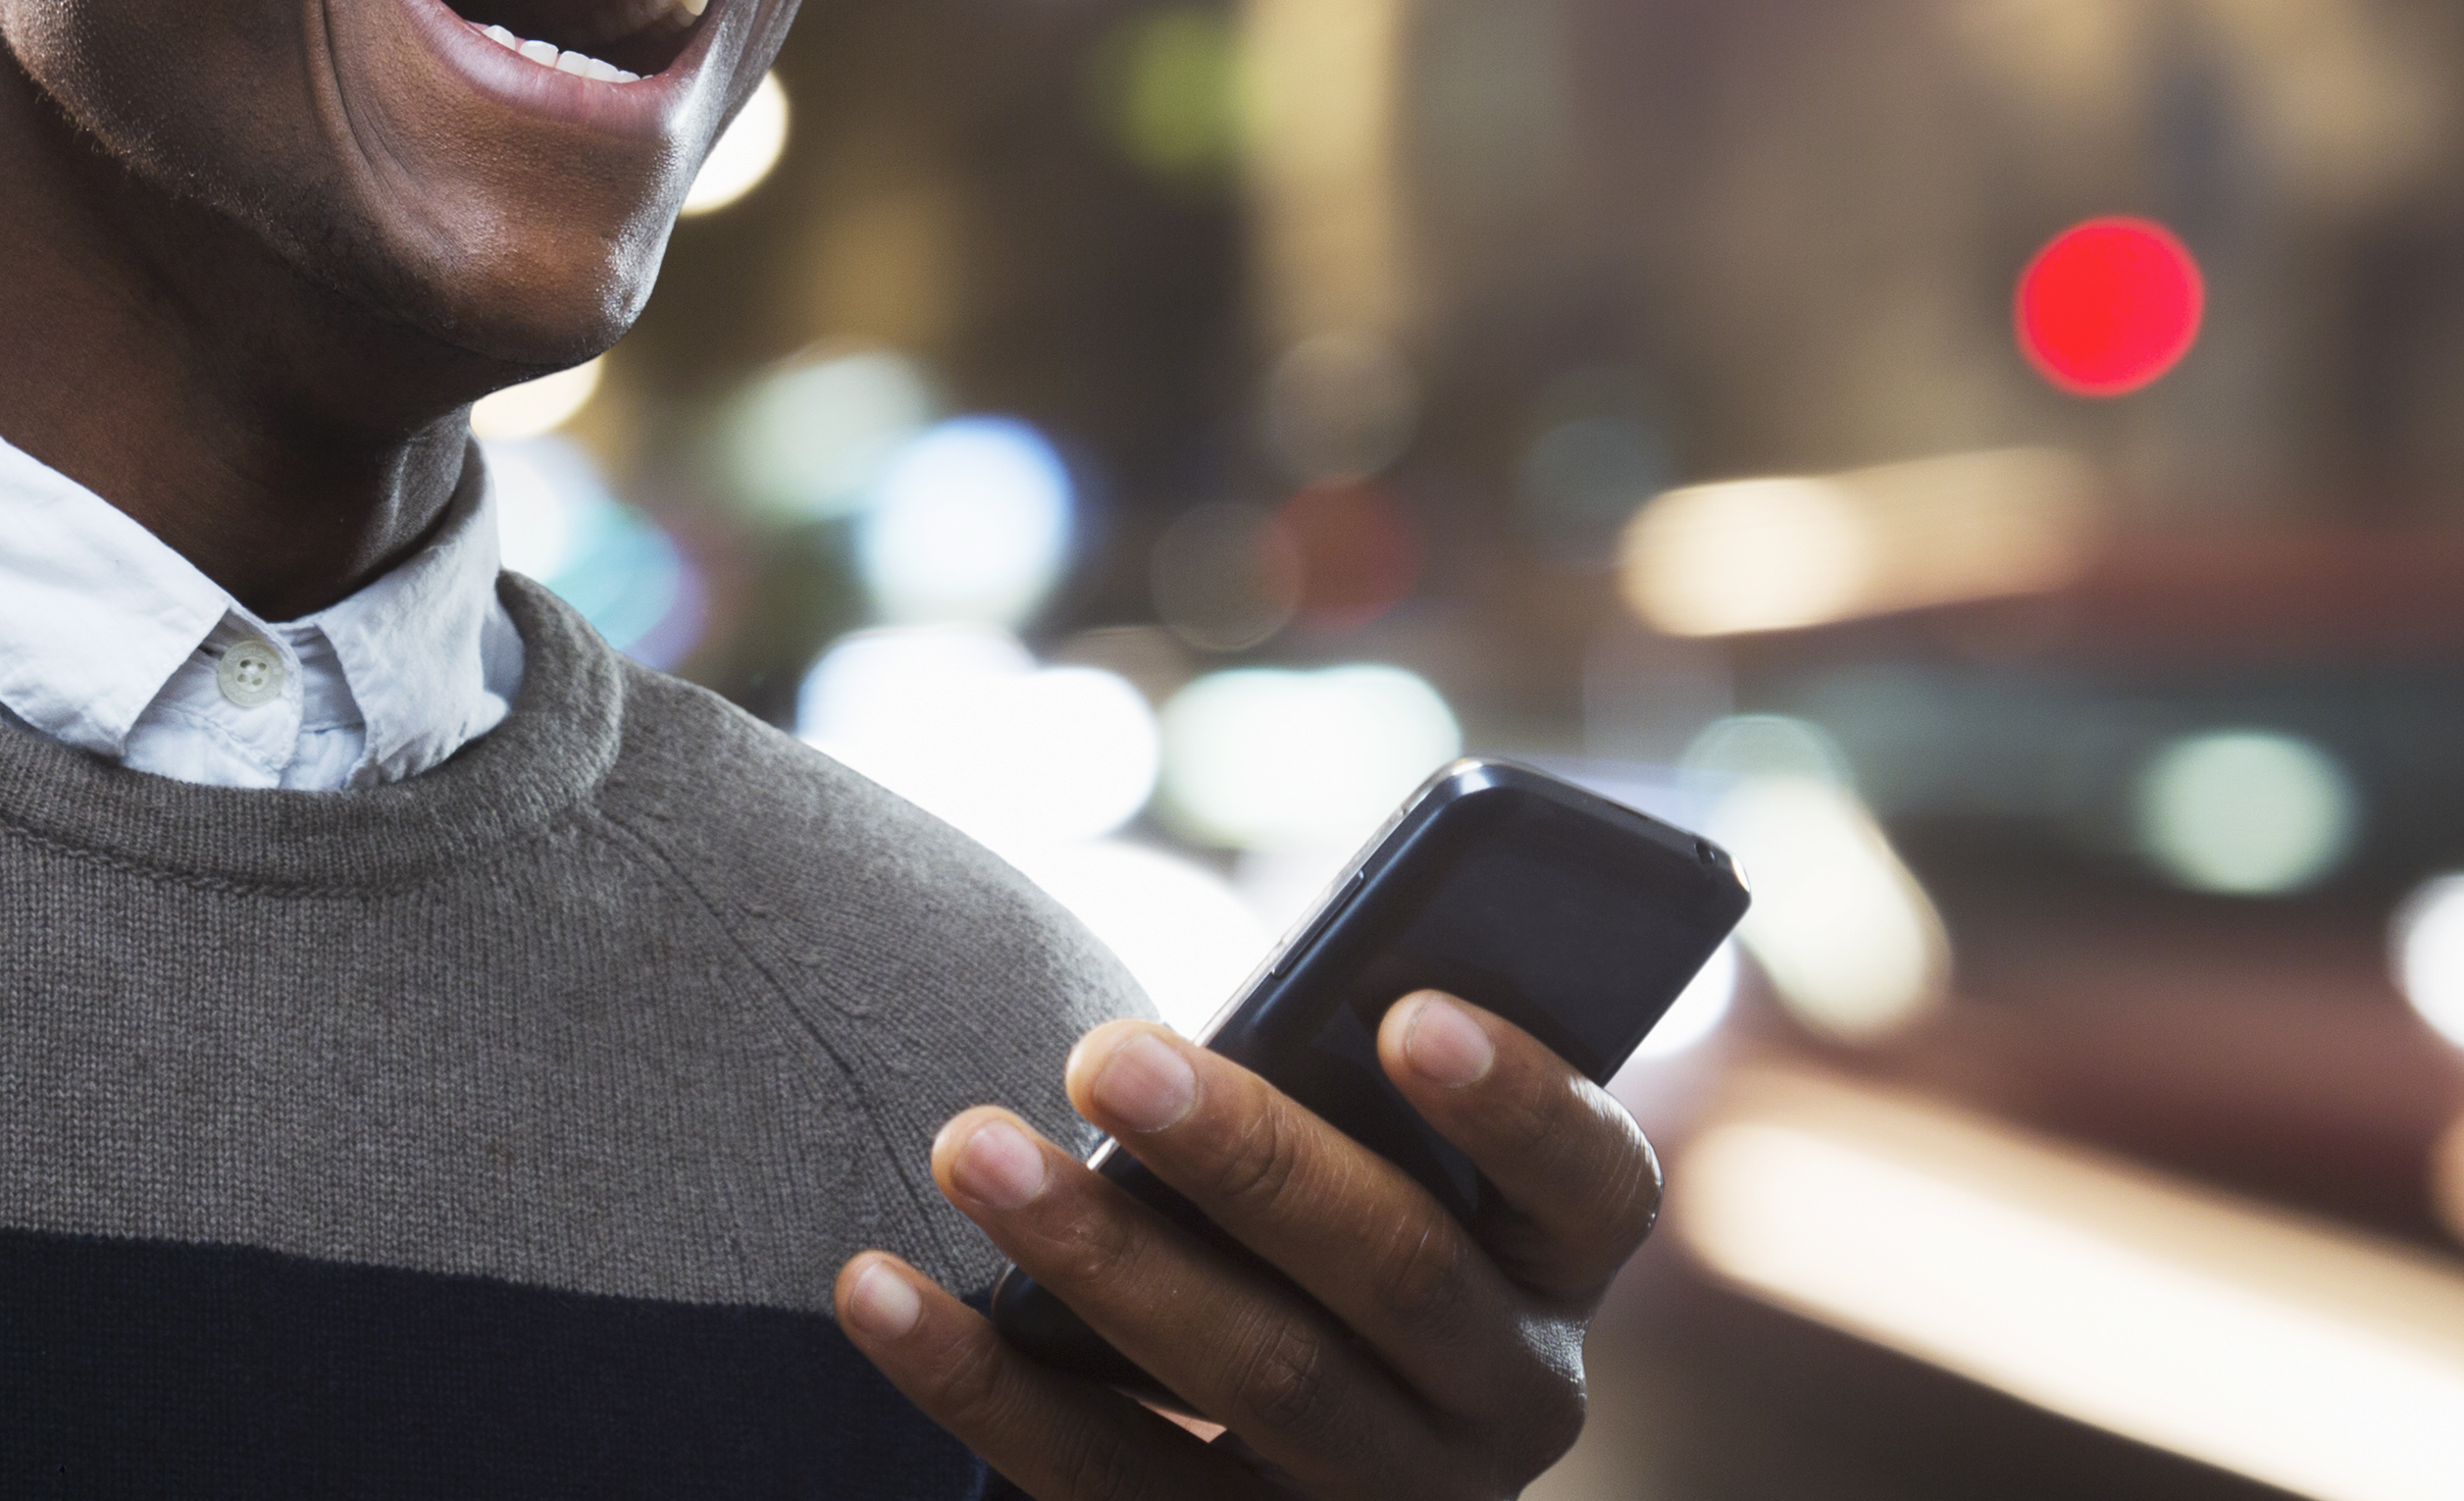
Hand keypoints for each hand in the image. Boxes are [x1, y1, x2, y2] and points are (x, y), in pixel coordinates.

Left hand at [829, 995, 1661, 1497]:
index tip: (1405, 1010)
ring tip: (968, 1146)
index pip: (1587, 1181)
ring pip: (1251, 1382)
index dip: (1512, 1100)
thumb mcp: (1362, 1145)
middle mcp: (1503, 1405)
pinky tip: (876, 1288)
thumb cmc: (1302, 1201)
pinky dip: (978, 1381)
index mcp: (1555, 1265)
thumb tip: (1221, 1014)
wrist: (1266, 1425)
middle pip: (1392, 1277)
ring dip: (1098, 1257)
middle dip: (1244, 1159)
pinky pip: (1102, 1483)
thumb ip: (1334, 1086)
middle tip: (1098, 1054)